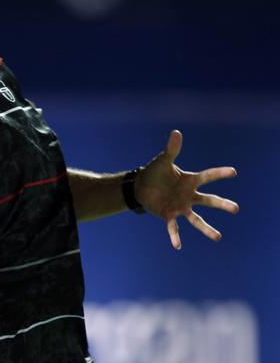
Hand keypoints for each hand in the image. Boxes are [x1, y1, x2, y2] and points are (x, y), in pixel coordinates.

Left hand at [135, 130, 238, 249]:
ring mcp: (180, 206)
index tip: (233, 171)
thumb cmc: (155, 172)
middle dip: (221, 204)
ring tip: (218, 236)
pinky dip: (175, 236)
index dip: (219, 173)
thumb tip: (176, 132)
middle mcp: (189, 195)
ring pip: (196, 219)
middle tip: (235, 209)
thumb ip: (171, 149)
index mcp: (189, 180)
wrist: (142, 186)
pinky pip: (173, 227)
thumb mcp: (162, 160)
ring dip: (206, 228)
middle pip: (208, 200)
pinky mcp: (169, 214)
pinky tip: (177, 246)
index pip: (207, 176)